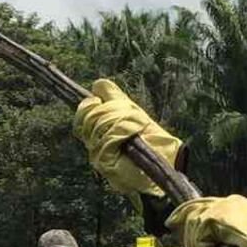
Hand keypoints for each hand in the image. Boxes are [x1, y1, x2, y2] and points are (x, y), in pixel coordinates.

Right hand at [74, 79, 178, 199]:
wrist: (163, 163)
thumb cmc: (151, 138)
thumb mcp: (133, 112)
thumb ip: (115, 98)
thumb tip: (97, 84)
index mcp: (99, 127)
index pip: (83, 112)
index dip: (90, 103)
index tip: (100, 100)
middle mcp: (96, 140)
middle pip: (88, 116)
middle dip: (111, 111)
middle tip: (131, 118)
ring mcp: (98, 153)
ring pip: (96, 126)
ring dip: (118, 123)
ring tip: (134, 130)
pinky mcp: (104, 163)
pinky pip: (106, 140)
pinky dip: (119, 134)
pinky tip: (129, 138)